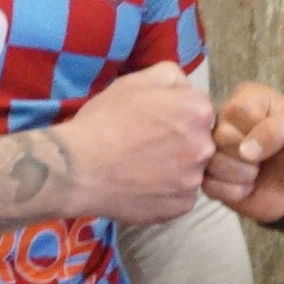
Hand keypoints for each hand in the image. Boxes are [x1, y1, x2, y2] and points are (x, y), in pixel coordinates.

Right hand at [58, 62, 214, 224]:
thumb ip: (171, 77)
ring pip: (191, 170)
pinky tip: (143, 186)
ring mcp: (194, 180)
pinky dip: (166, 193)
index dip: (177, 114)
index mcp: (197, 111)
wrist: (79, 168)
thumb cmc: (105, 120)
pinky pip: (180, 197)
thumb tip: (186, 88)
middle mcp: (204, 146)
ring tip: (143, 169)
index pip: (200, 110)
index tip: (155, 122)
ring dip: (175, 169)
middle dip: (181, 142)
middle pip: (199, 141)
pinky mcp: (181, 206)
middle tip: (147, 146)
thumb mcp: (135, 81)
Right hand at [205, 83, 283, 222]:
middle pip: (220, 136)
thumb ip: (280, 129)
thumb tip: (245, 150)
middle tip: (265, 160)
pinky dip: (233, 192)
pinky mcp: (208, 175)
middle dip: (248, 157)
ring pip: (211, 161)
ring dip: (241, 176)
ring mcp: (213, 147)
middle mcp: (225, 119)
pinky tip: (246, 188)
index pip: (237, 110)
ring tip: (256, 174)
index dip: (258, 131)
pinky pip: (208, 185)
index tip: (276, 139)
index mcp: (248, 98)